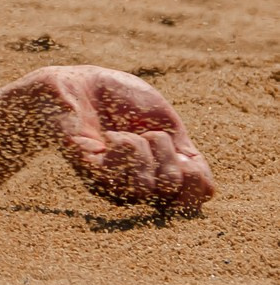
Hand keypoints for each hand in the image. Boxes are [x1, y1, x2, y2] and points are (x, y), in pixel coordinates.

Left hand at [17, 66, 215, 211]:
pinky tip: (112, 136)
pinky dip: (125, 148)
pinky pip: (116, 176)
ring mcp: (107, 180)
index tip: (186, 155)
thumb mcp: (165, 122)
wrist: (76, 83)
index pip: (191, 201)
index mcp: (157, 174)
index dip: (197, 182)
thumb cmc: (120, 100)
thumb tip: (207, 192)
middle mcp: (132, 185)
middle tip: (150, 133)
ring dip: (145, 149)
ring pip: (145, 187)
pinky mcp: (84, 169)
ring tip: (127, 132)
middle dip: (170, 155)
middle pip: (172, 192)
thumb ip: (187, 154)